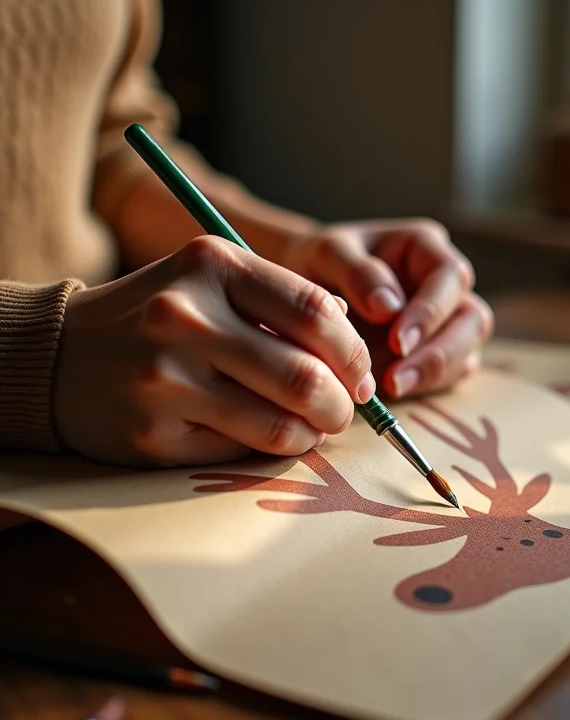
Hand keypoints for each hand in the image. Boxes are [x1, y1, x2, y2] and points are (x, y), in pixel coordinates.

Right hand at [53, 237, 373, 466]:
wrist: (59, 357)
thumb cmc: (156, 318)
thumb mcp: (212, 283)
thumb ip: (281, 302)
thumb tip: (354, 347)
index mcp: (212, 265)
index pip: (317, 312)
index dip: (354, 352)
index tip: (360, 375)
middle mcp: (185, 317)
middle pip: (307, 376)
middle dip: (343, 405)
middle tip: (343, 411)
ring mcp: (165, 379)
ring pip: (281, 426)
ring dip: (312, 434)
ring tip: (309, 428)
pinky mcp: (152, 434)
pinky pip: (242, 454)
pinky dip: (269, 450)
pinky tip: (264, 437)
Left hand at [280, 219, 493, 397]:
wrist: (304, 292)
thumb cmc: (319, 263)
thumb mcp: (328, 255)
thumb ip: (358, 273)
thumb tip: (389, 307)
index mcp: (425, 248)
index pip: (450, 277)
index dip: (430, 312)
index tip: (397, 342)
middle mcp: (444, 284)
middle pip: (473, 319)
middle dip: (439, 353)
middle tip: (395, 379)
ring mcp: (446, 320)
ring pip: (467, 350)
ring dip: (433, 374)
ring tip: (391, 388)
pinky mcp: (437, 352)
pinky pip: (451, 374)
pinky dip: (427, 386)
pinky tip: (393, 392)